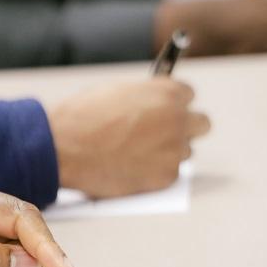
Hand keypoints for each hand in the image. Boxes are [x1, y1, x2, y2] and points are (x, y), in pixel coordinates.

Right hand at [48, 78, 210, 197]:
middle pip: (202, 123)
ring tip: (138, 153)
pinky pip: (171, 172)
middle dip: (187, 126)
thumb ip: (146, 97)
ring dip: (169, 151)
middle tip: (168, 132)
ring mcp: (175, 149)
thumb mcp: (118, 91)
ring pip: (186, 150)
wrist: (64, 149)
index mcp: (167, 92)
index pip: (189, 94)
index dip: (175, 103)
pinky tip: (133, 167)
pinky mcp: (168, 175)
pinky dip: (156, 171)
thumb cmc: (83, 117)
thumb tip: (155, 103)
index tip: (168, 108)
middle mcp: (179, 119)